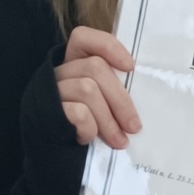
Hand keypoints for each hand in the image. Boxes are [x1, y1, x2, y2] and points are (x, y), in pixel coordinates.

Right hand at [54, 26, 138, 148]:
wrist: (54, 156)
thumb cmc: (86, 128)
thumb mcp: (103, 106)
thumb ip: (114, 92)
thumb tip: (146, 97)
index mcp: (73, 64)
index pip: (84, 38)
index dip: (108, 46)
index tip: (130, 67)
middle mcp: (59, 72)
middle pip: (95, 68)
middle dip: (121, 100)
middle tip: (134, 126)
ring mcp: (51, 90)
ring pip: (88, 89)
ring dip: (109, 120)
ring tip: (119, 141)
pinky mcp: (47, 111)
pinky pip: (78, 112)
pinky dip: (90, 129)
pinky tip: (88, 139)